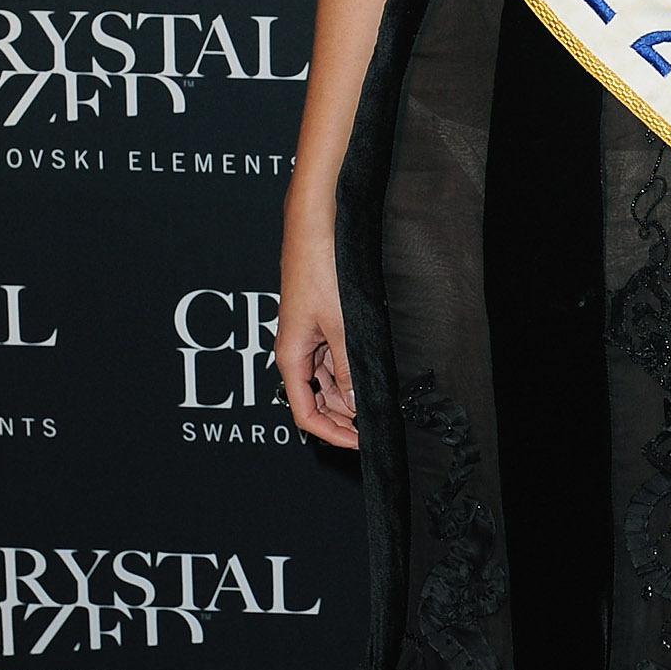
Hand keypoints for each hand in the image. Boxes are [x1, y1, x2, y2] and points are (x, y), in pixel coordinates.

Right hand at [277, 215, 357, 450]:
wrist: (316, 226)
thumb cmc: (321, 270)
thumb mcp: (341, 326)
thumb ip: (347, 368)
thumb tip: (354, 404)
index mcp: (290, 356)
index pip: (305, 413)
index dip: (331, 434)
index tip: (359, 442)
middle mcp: (296, 350)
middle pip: (317, 400)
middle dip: (344, 416)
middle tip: (377, 423)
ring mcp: (309, 337)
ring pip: (327, 379)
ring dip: (350, 392)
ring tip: (380, 399)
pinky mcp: (321, 322)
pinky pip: (334, 357)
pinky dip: (351, 369)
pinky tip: (372, 370)